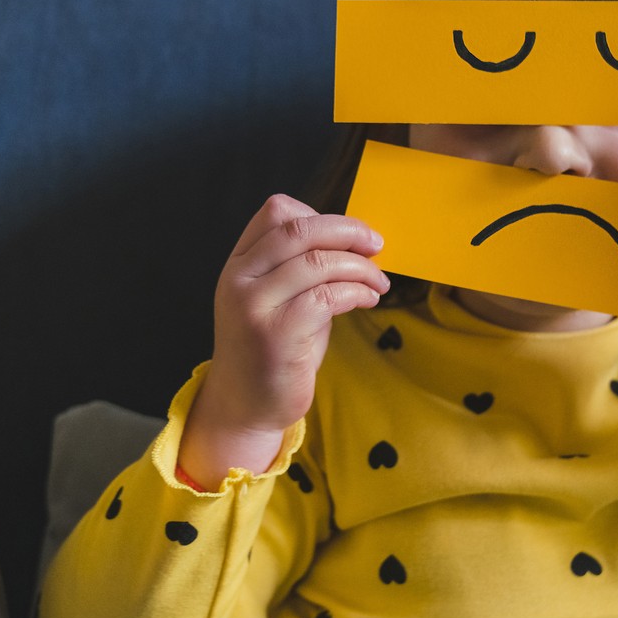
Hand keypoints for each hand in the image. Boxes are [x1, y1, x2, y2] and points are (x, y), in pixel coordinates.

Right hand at [182, 194, 387, 481]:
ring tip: (378, 283)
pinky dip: (357, 292)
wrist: (245, 406)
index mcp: (239, 264)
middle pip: (300, 230)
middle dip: (348, 231)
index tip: (350, 233)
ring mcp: (254, 306)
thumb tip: (355, 243)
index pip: (276, 212)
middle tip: (376, 245)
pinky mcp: (276, 334)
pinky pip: (328, 297)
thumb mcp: (278, 299)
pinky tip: (368, 300)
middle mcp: (240, 279)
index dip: (321, 214)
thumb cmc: (272, 350)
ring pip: (319, 263)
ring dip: (361, 268)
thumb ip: (303, 268)